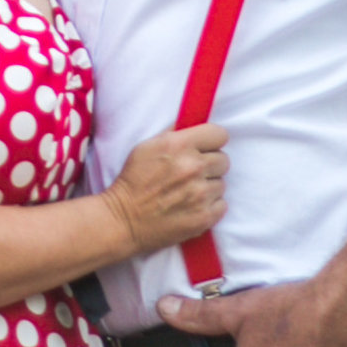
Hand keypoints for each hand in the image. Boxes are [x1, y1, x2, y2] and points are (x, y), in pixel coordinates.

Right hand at [104, 124, 229, 256]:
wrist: (123, 220)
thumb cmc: (133, 181)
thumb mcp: (146, 147)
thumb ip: (174, 135)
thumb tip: (194, 126)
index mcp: (179, 145)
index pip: (219, 134)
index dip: (212, 142)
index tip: (205, 149)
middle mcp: (193, 167)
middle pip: (223, 159)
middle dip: (209, 165)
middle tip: (192, 173)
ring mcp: (200, 194)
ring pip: (221, 183)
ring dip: (208, 187)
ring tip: (189, 192)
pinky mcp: (204, 217)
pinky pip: (222, 205)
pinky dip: (210, 206)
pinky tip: (193, 206)